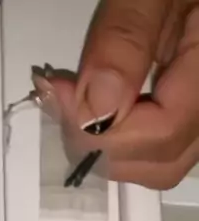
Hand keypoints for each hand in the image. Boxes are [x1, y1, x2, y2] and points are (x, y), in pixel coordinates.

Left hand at [43, 0, 198, 189]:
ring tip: (74, 102)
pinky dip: (122, 134)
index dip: (103, 129)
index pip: (163, 132)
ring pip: (161, 160)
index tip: (57, 93)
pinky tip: (95, 104)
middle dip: (104, 145)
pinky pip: (160, 140)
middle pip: (163, 160)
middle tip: (62, 101)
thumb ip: (126, 39)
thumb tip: (94, 109)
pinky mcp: (188, 98)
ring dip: (110, 147)